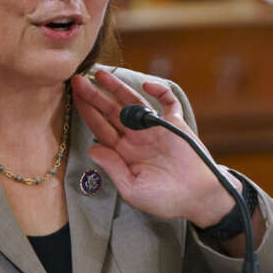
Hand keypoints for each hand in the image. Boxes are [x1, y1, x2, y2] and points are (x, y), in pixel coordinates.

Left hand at [70, 70, 238, 228]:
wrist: (198, 198)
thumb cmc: (165, 199)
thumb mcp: (133, 190)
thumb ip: (113, 168)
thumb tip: (92, 150)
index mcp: (124, 152)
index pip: (100, 128)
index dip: (87, 112)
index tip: (74, 97)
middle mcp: (136, 136)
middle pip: (111, 111)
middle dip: (95, 96)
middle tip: (77, 80)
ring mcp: (154, 128)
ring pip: (133, 101)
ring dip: (118, 87)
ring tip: (101, 73)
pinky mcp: (175, 123)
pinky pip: (167, 101)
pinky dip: (159, 90)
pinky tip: (146, 85)